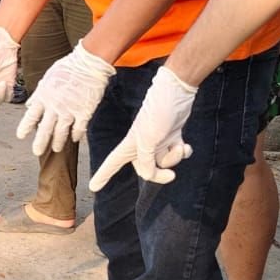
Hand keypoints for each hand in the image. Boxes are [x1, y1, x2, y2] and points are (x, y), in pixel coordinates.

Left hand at [17, 42, 115, 156]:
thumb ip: (39, 93)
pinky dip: (76, 135)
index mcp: (44, 96)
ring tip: (56, 148)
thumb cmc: (68, 67)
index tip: (21, 136)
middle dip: (40, 142)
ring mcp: (70, 110)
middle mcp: (55, 106)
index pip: (31, 116)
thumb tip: (29, 105)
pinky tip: (75, 139)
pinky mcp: (84, 112)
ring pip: (61, 132)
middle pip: (45, 129)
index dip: (25, 127)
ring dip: (58, 142)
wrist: (89, 63)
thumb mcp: (48, 78)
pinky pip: (79, 128)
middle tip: (36, 151)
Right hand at [86, 67, 199, 190]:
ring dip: (174, 157)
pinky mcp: (170, 136)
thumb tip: (148, 175)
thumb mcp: (149, 140)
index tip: (93, 187)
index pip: (112, 163)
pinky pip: (176, 153)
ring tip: (179, 146)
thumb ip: (146, 160)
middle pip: (146, 169)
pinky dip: (183, 152)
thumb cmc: (158, 113)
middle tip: (171, 177)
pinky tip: (185, 145)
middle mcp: (142, 145)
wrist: (176, 92)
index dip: (103, 175)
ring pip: (164, 161)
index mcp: (131, 145)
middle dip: (159, 173)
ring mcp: (157, 141)